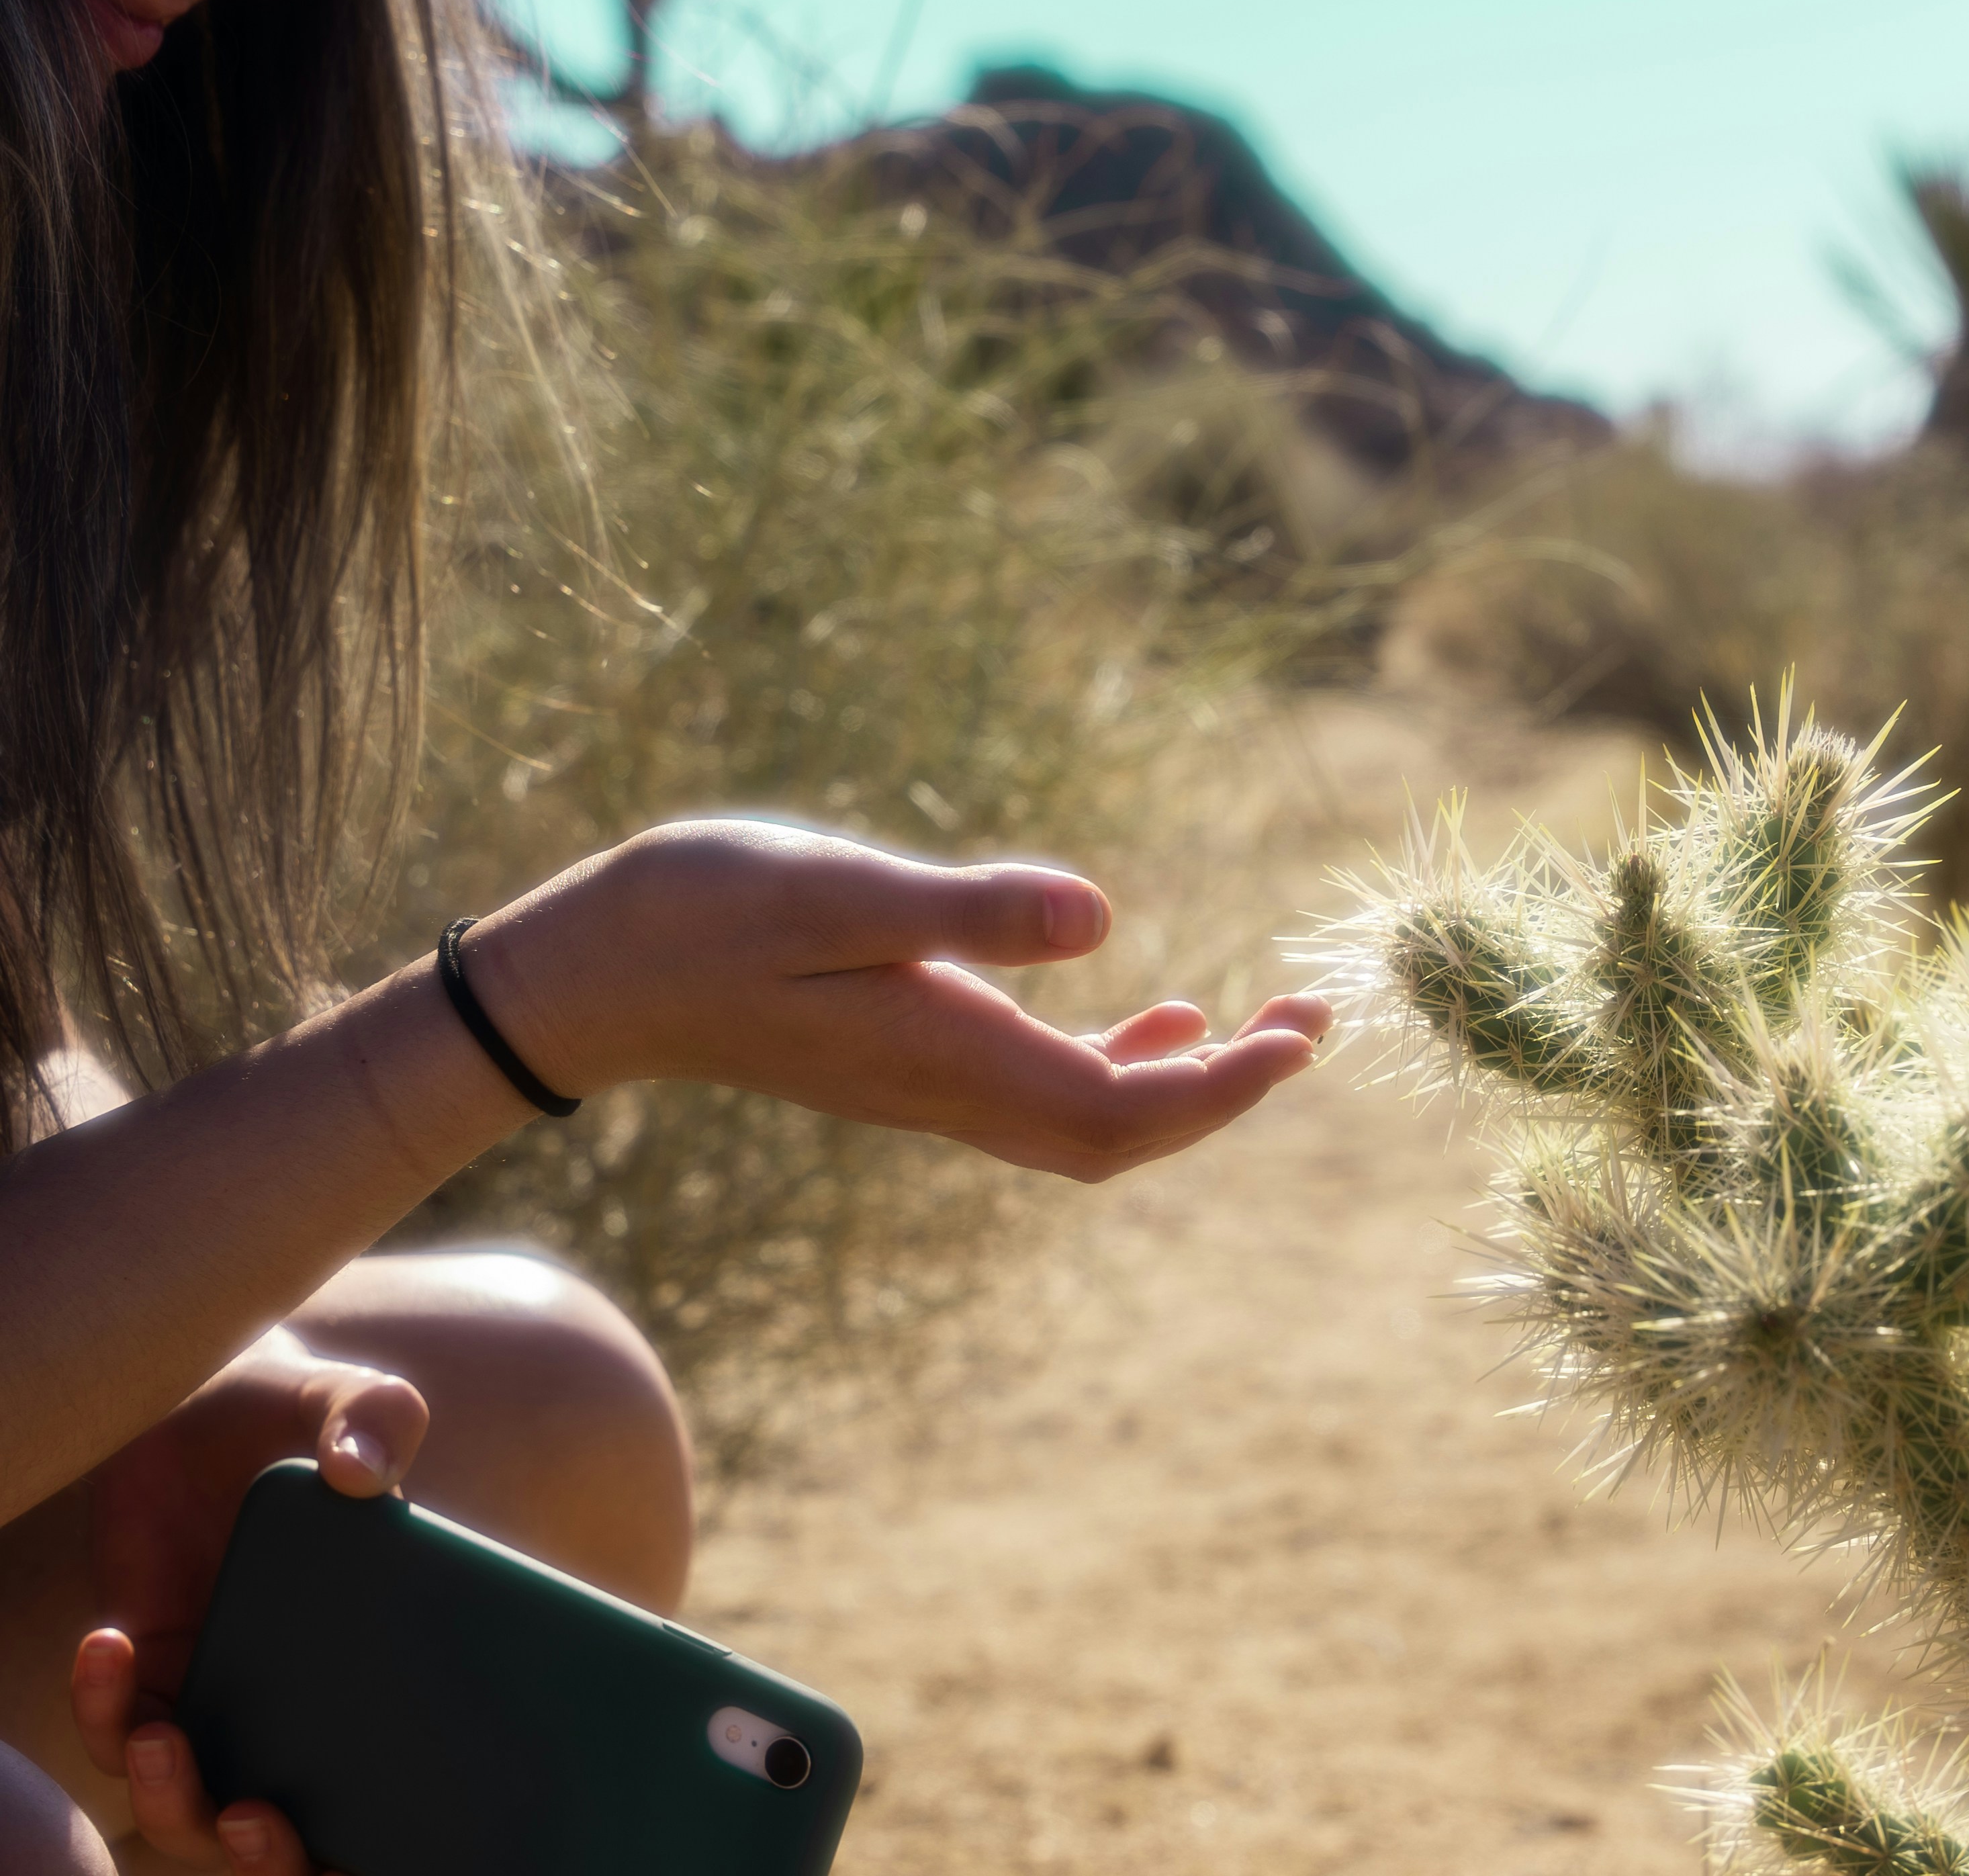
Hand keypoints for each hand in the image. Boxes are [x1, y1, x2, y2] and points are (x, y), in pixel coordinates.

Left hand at [72, 1330, 425, 1870]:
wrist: (184, 1394)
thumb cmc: (279, 1401)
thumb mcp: (336, 1392)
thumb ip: (369, 1412)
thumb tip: (362, 1475)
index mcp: (384, 1652)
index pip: (404, 1772)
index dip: (385, 1836)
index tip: (360, 1843)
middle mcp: (308, 1691)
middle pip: (298, 1829)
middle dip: (271, 1856)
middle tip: (249, 1817)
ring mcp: (226, 1688)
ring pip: (197, 1808)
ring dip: (175, 1801)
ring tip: (160, 1740)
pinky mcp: (149, 1671)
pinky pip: (123, 1733)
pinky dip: (105, 1713)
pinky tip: (106, 1642)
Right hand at [465, 821, 1333, 1181]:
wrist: (594, 972)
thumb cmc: (701, 914)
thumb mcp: (839, 892)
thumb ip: (968, 911)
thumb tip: (1104, 923)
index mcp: (953, 1057)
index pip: (1127, 1112)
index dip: (1227, 1086)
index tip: (1303, 1036)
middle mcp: (954, 1093)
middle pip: (1126, 1134)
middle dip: (1231, 1089)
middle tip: (1316, 1020)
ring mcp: (932, 1085)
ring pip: (1093, 1118)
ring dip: (1187, 1079)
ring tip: (1267, 1020)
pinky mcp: (912, 1059)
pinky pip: (1047, 1088)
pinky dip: (1121, 1060)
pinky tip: (1156, 1006)